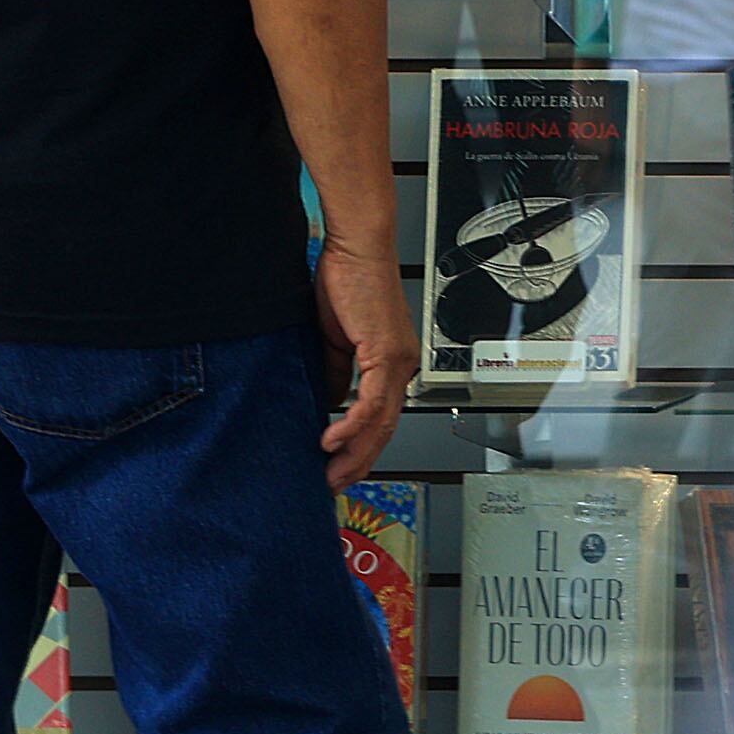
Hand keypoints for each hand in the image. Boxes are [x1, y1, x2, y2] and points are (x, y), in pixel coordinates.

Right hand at [311, 236, 413, 489]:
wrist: (356, 248)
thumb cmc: (347, 283)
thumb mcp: (336, 341)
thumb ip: (336, 375)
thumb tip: (331, 406)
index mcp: (392, 362)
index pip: (382, 417)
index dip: (363, 447)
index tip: (340, 468)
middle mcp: (402, 365)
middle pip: (385, 428)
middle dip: (359, 461)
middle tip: (334, 484)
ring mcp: (397, 360)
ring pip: (381, 421)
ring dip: (355, 453)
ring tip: (331, 474)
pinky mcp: (384, 352)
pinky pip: (371, 401)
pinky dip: (351, 425)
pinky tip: (331, 441)